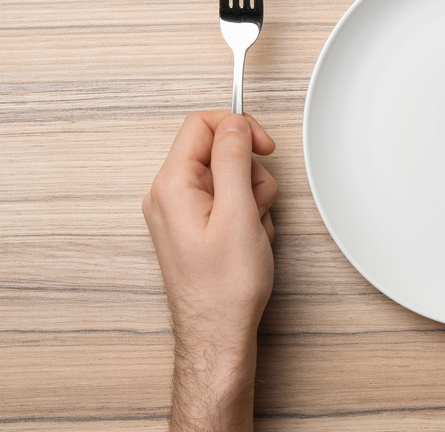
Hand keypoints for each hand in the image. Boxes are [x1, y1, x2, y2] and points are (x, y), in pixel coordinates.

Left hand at [143, 111, 278, 430]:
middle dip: (249, 172)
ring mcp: (180, 211)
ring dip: (252, 197)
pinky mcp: (195, 226)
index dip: (238, 128)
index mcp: (172, 184)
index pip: (201, 125)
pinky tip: (248, 238)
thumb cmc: (225, 286)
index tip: (264, 146)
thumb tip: (234, 124)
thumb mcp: (238, 212)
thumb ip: (234, 159)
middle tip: (256, 204)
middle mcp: (169, 194)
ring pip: (228, 177)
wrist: (219, 331)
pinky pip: (227, 201)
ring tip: (252, 228)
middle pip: (218, 151)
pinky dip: (246, 214)